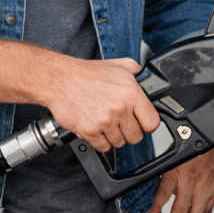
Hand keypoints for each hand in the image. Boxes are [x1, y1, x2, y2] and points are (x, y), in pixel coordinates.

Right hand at [44, 57, 160, 152]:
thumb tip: (147, 76)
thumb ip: (137, 71)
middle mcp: (120, 108)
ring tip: (106, 122)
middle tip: (121, 122)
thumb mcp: (119, 65)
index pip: (153, 123)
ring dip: (114, 136)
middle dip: (130, 131)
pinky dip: (100, 141)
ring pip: (120, 143)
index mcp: (132, 93)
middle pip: (136, 137)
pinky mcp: (90, 131)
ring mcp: (105, 121)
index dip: (147, 124)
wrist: (60, 79)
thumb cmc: (87, 73)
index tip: (141, 122)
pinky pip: (104, 147)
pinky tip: (97, 127)